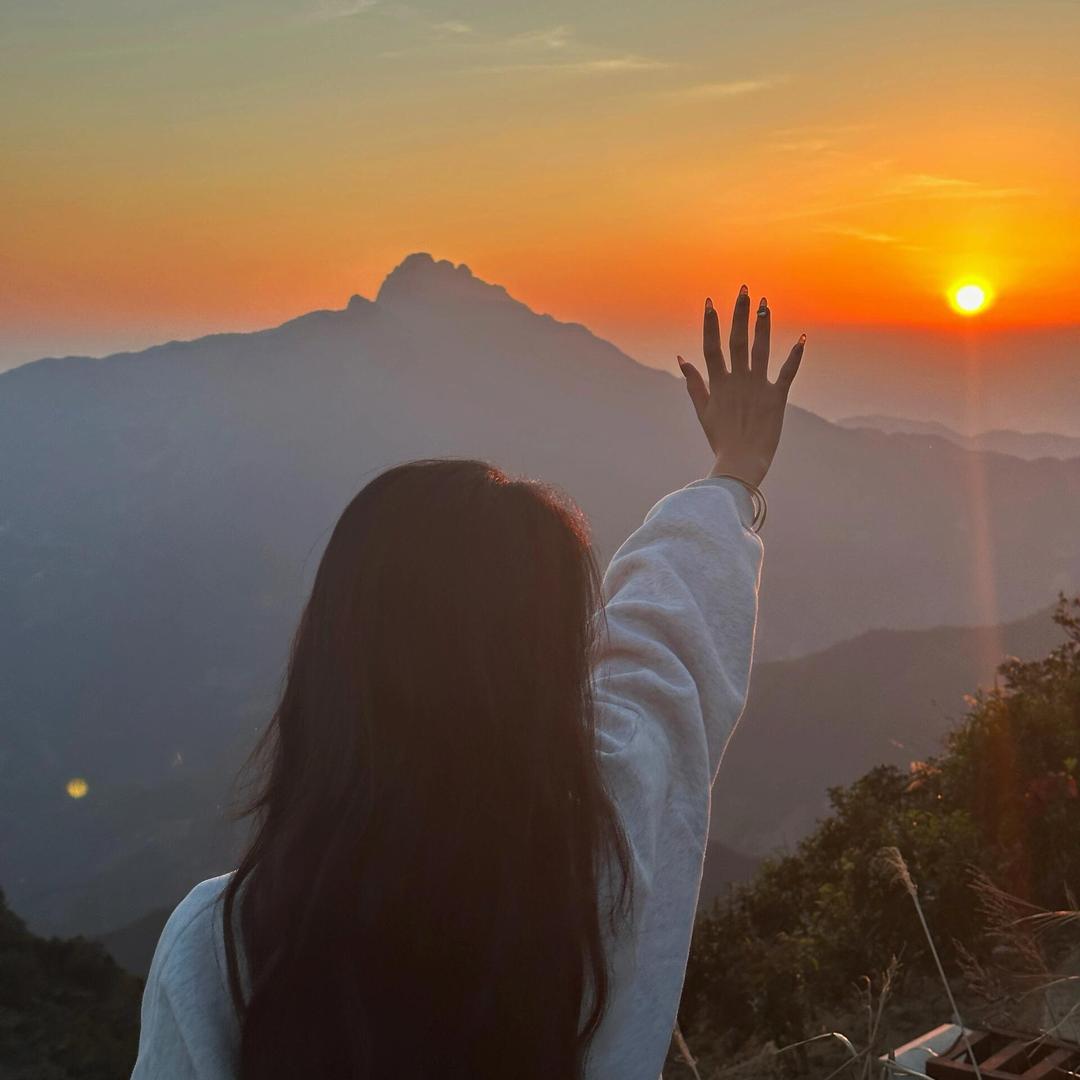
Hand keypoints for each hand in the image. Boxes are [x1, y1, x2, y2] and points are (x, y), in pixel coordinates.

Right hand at [677, 286, 804, 486]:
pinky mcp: (776, 399)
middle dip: (739, 314)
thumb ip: (694, 383)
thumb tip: (681, 358)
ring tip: (765, 304)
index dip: (710, 324)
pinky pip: (786, 373)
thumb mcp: (703, 411)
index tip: (710, 302)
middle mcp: (737, 381)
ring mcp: (757, 388)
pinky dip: (795, 356)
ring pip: (760, 350)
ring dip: (762, 326)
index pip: (711, 347)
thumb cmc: (721, 440)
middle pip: (737, 341)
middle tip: (744, 290)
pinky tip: (802, 338)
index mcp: (718, 384)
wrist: (740, 464)